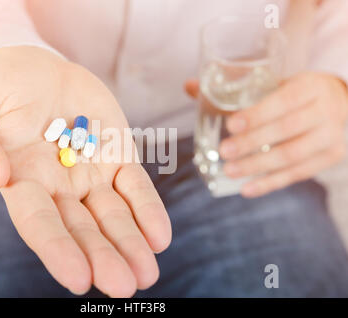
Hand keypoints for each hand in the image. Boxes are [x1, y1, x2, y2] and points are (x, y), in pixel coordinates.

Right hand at [0, 46, 170, 296]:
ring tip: (147, 273)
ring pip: (113, 216)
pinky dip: (148, 210)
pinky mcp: (117, 155)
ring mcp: (90, 173)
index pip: (39, 223)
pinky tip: (160, 237)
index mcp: (22, 181)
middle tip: (123, 286)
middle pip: (81, 229)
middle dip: (102, 258)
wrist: (35, 67)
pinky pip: (135, 186)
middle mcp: (58, 187)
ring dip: (131, 244)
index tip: (78, 279)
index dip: (57, 250)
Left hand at [185, 72, 347, 196]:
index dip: (257, 114)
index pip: (284, 101)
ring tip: (230, 171)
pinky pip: (298, 174)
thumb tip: (188, 85)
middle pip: (286, 130)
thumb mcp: (275, 83)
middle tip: (224, 151)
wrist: (341, 104)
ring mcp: (331, 137)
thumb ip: (234, 87)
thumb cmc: (296, 94)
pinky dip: (270, 183)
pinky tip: (247, 189)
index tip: (231, 125)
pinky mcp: (330, 158)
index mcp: (309, 87)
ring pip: (292, 156)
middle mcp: (325, 110)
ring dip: (258, 166)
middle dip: (252, 143)